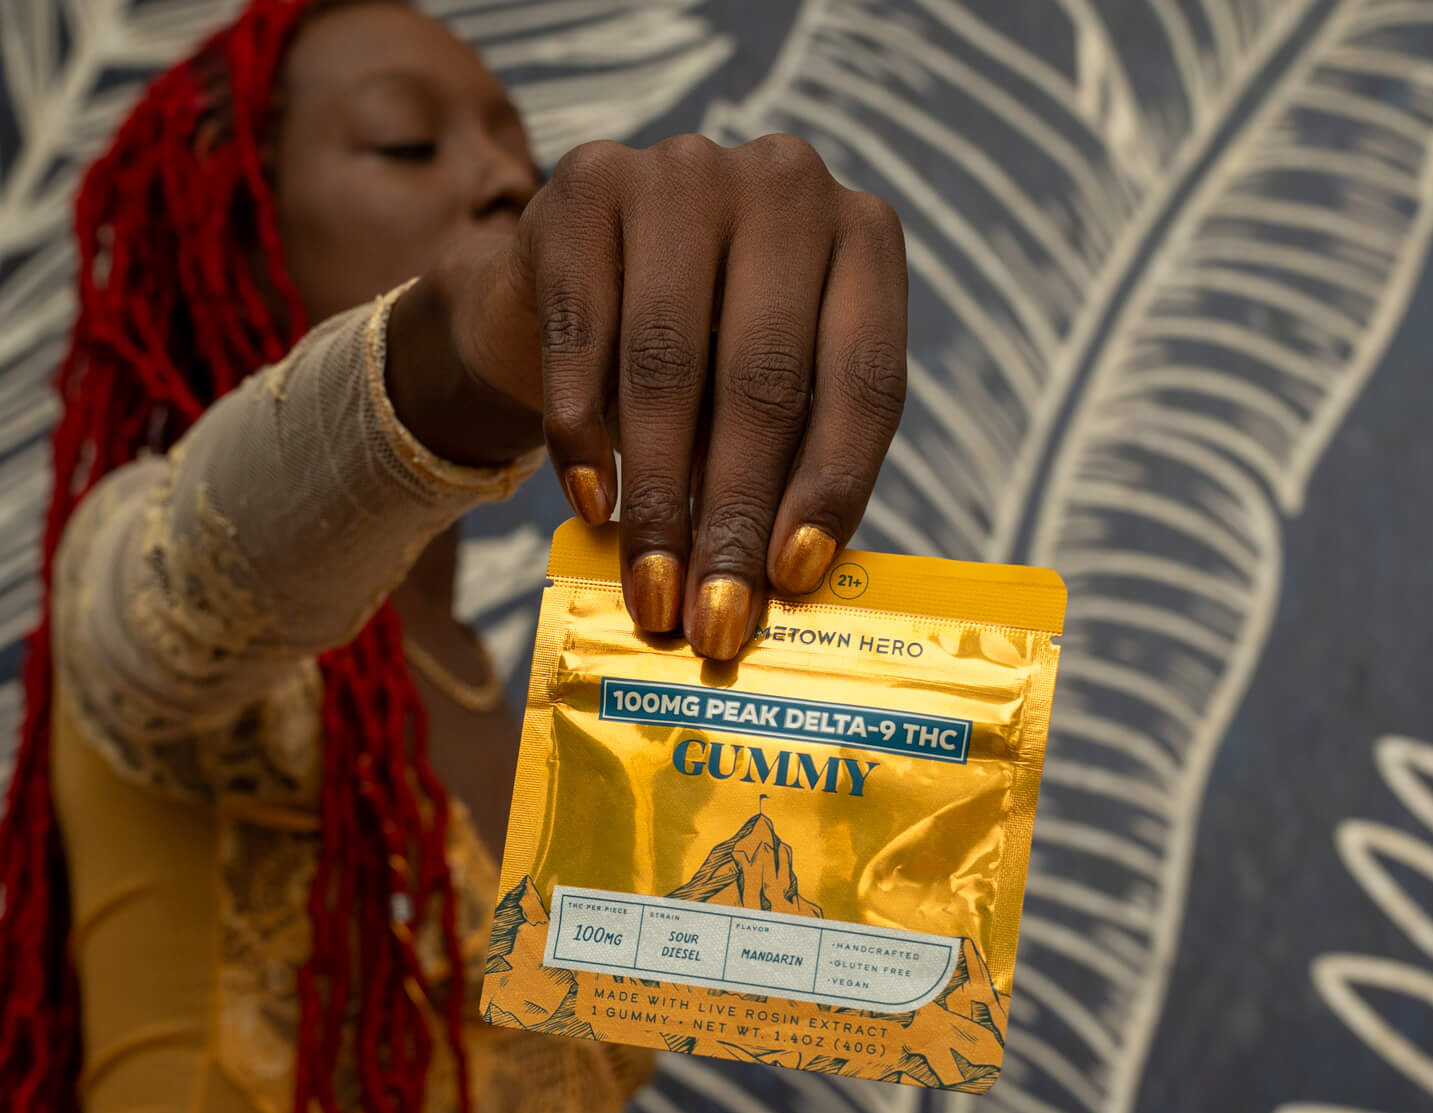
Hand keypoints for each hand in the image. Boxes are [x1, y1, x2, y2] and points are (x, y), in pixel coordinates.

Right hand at [393, 135, 908, 659]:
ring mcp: (684, 171)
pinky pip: (584, 335)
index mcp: (865, 237)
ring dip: (659, 499)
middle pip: (766, 379)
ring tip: (650, 592)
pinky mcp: (585, 183)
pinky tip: (592, 507)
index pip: (866, 378)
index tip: (792, 580)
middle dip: (735, 517)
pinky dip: (584, 435)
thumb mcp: (764, 394)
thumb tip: (776, 588)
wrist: (567, 278)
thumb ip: (786, 464)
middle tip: (714, 622)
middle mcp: (788, 183)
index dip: (830, 488)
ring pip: (670, 364)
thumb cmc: (696, 357)